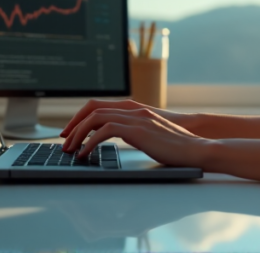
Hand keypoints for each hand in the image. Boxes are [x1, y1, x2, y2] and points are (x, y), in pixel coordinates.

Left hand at [60, 102, 212, 167]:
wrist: (195, 147)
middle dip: (73, 125)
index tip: (70, 132)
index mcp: (135, 110)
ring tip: (71, 149)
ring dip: (78, 134)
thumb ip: (133, 132)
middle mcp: (133, 110)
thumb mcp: (150, 135)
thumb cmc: (176, 145)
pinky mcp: (137, 130)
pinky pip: (105, 131)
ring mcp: (135, 118)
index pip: (99, 106)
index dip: (80, 117)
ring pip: (96, 118)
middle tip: (64, 141)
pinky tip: (85, 154)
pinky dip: (90, 142)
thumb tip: (117, 139)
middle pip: (92, 109)